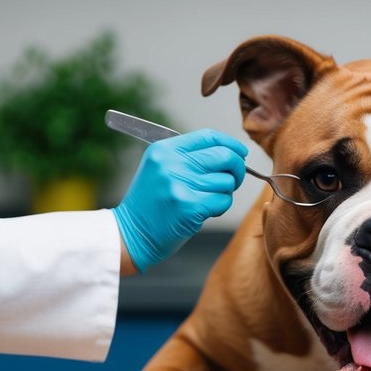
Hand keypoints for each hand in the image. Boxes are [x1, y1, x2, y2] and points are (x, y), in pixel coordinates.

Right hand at [112, 129, 247, 272]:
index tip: (240, 153)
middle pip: (224, 156)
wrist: (130, 233)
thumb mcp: (159, 169)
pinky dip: (220, 207)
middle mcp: (171, 164)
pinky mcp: (190, 207)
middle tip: (233, 179)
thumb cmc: (150, 203)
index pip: (208, 137)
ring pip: (226, 182)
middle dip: (237, 168)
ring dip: (224, 192)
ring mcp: (180, 185)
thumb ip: (187, 157)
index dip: (230, 144)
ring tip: (207, 199)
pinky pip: (223, 201)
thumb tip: (229, 152)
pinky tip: (205, 211)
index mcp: (164, 150)